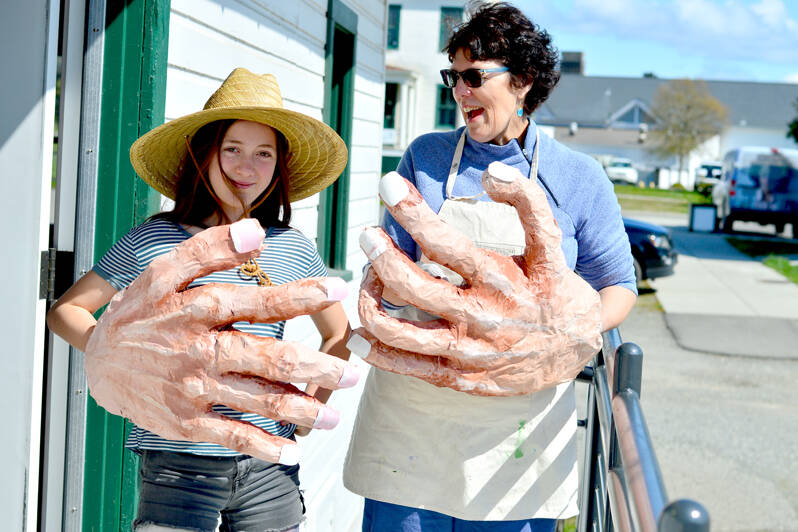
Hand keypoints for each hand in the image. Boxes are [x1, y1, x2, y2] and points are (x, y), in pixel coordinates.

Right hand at [84, 219, 358, 463]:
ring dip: (303, 411)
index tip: (337, 287)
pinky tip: (294, 452)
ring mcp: (195, 390)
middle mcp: (200, 352)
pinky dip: (265, 447)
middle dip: (317, 368)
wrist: (96, 364)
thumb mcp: (163, 272)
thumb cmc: (140, 312)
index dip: (301, 294)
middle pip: (269, 358)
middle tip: (354, 375)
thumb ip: (210, 250)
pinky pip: (233, 437)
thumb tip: (257, 232)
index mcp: (199, 311)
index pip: (259, 301)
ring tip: (336, 416)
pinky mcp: (188, 422)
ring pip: (259, 401)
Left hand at [347, 163, 601, 395]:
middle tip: (366, 232)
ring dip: (369, 302)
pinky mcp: (462, 377)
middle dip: (380, 254)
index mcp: (501, 280)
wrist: (579, 350)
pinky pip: (410, 367)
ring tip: (363, 276)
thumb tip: (490, 172)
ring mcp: (469, 350)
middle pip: (415, 285)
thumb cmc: (555, 290)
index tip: (387, 186)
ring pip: (402, 331)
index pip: (447, 243)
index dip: (413, 212)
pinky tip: (358, 336)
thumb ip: (526, 204)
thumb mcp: (550, 246)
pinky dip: (377, 352)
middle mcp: (482, 316)